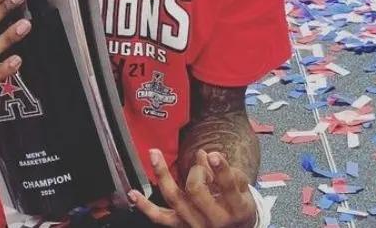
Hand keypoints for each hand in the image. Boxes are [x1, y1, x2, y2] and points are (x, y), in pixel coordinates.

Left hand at [130, 149, 258, 227]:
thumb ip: (224, 171)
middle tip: (200, 166)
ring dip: (162, 175)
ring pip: (175, 199)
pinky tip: (134, 194)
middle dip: (196, 172)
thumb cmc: (238, 206)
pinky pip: (160, 217)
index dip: (221, 169)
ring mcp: (195, 225)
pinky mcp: (181, 227)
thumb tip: (203, 155)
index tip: (213, 155)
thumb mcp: (241, 188)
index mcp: (237, 208)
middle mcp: (215, 219)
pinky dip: (145, 206)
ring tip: (154, 154)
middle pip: (196, 191)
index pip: (228, 187)